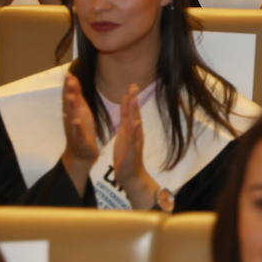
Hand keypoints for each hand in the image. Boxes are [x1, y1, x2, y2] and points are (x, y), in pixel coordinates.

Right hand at [61, 72, 99, 185]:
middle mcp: (71, 118)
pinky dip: (76, 127)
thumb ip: (77, 95)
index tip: (69, 72)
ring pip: (72, 116)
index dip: (70, 85)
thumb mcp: (81, 110)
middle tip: (69, 79)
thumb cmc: (82, 129)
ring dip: (71, 107)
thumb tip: (72, 78)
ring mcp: (74, 129)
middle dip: (69, 91)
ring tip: (71, 96)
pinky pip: (78, 133)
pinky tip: (76, 121)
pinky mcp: (79, 139)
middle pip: (69, 103)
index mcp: (74, 111)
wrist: (80, 154)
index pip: (70, 96)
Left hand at [112, 83, 158, 208]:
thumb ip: (127, 126)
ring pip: (134, 123)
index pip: (131, 112)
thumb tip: (129, 115)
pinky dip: (134, 130)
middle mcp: (134, 133)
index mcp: (131, 130)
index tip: (131, 86)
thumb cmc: (126, 157)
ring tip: (134, 98)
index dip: (131, 99)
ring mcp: (134, 140)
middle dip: (133, 99)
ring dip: (135, 111)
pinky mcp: (131, 150)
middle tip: (134, 86)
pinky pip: (133, 138)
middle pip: (134, 113)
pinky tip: (135, 122)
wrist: (130, 175)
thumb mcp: (126, 138)